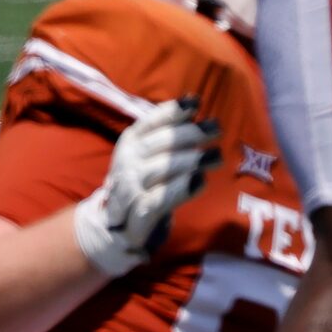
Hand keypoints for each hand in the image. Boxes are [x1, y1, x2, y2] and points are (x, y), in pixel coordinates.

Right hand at [72, 97, 219, 274]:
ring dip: (189, 161)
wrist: (115, 228)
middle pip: (158, 144)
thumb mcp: (149, 156)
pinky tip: (200, 181)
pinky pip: (160, 200)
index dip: (171, 111)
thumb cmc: (142, 184)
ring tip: (216, 156)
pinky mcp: (138, 216)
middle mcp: (126, 163)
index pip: (149, 122)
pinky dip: (180, 189)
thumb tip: (194, 109)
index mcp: (129, 143)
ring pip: (160, 169)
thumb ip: (168, 137)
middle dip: (188, 134)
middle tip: (216, 129)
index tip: (195, 102)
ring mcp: (130, 190)